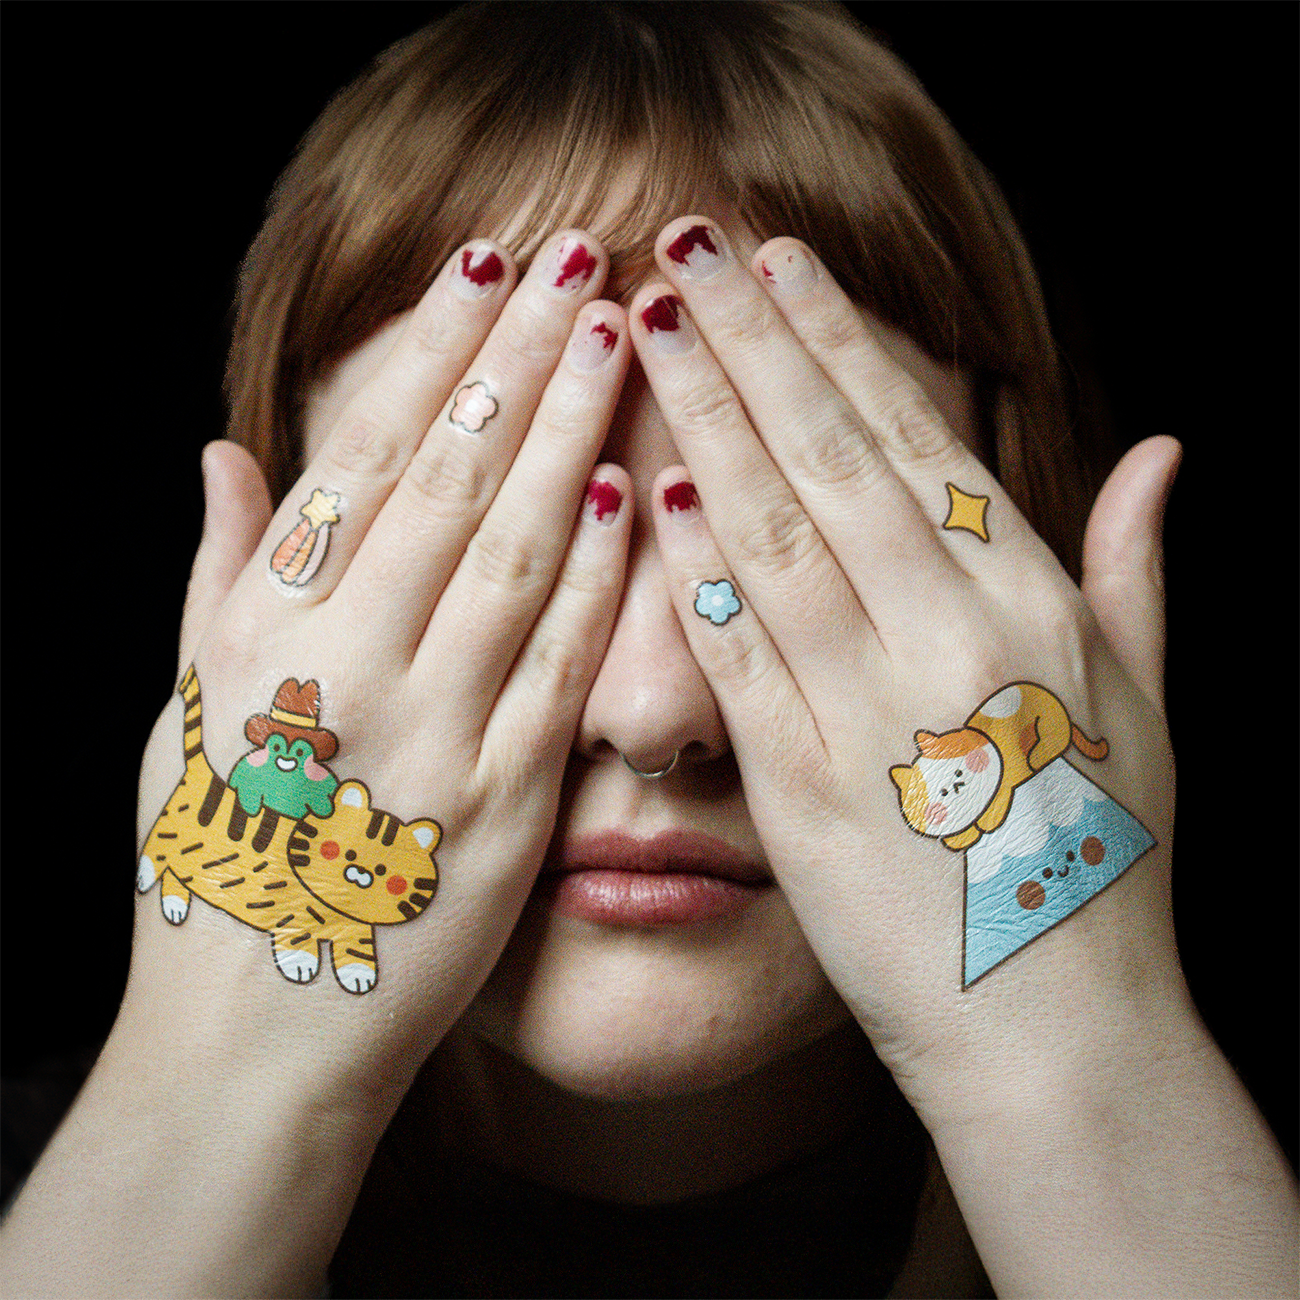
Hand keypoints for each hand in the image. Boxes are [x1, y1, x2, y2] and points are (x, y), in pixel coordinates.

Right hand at [130, 230, 632, 1099]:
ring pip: (515, 553)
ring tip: (621, 337)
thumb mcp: (182, 708)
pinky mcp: (504, 801)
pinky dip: (600, 580)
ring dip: (571, 436)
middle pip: (450, 481)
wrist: (258, 1029)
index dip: (426, 351)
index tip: (483, 265)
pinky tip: (639, 497)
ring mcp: (431, 730)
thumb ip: (212, 574)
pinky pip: (560, 668)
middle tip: (580, 260)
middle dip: (517, 360)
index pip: (361, 456)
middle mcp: (345, 663)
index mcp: (261, 629)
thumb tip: (224, 451)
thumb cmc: (213, 859)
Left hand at [630, 217, 1182, 1109]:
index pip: (918, 437)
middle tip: (679, 250)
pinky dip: (692, 572)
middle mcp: (952, 639)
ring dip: (703, 423)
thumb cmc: (1101, 862)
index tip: (776, 264)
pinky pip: (736, 656)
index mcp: (1035, 606)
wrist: (1054, 1030)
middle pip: (831, 458)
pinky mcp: (797, 789)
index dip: (839, 341)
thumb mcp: (1149, 705)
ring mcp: (870, 711)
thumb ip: (1135, 568)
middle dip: (750, 344)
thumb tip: (1163, 448)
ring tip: (646, 334)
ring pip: (771, 533)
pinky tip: (650, 493)